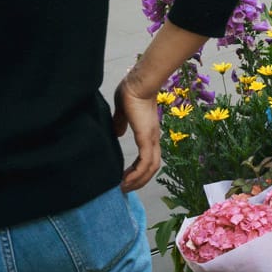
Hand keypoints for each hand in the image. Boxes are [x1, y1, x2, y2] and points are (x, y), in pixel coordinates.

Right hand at [113, 74, 163, 191]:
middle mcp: (153, 138)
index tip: (127, 177)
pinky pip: (145, 162)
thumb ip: (121, 123)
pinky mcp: (147, 138)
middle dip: (140, 180)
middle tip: (125, 188)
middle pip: (152, 166)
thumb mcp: (123, 112)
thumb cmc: (131, 92)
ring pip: (150, 167)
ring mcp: (152, 138)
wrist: (138, 83)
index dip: (140, 169)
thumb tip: (118, 133)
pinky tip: (126, 180)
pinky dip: (138, 174)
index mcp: (148, 132)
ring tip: (124, 188)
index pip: (149, 157)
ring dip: (138, 180)